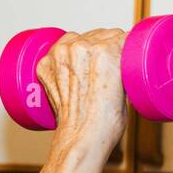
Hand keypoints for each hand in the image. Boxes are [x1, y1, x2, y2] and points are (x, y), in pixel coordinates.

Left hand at [35, 28, 127, 172]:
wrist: (82, 138)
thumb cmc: (106, 121)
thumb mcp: (126, 87)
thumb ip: (122, 64)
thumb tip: (121, 56)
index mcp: (105, 51)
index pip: (119, 35)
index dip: (125, 45)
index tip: (127, 52)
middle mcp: (80, 48)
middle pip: (100, 34)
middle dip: (106, 46)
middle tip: (110, 66)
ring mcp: (59, 55)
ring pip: (79, 39)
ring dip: (86, 48)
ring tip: (91, 69)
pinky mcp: (46, 64)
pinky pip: (60, 50)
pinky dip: (66, 58)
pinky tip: (74, 71)